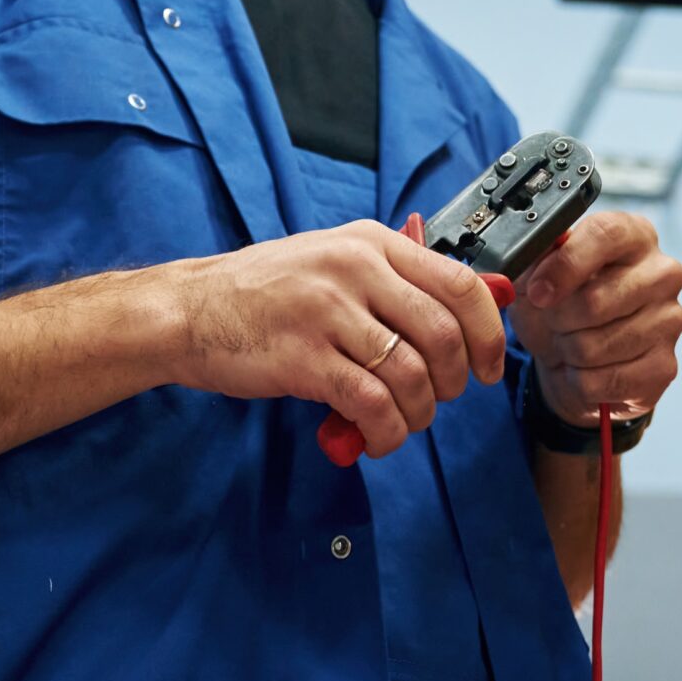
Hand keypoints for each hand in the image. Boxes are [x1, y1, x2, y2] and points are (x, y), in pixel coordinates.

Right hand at [158, 219, 507, 459]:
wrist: (191, 311)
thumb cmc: (266, 291)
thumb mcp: (336, 260)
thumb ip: (399, 278)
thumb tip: (483, 298)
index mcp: (371, 242)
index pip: (460, 284)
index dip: (488, 333)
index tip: (490, 367)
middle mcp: (355, 269)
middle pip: (443, 335)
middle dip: (454, 382)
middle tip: (439, 398)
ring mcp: (328, 312)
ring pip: (411, 375)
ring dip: (418, 414)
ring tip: (401, 422)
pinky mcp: (304, 358)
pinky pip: (371, 403)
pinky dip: (386, 431)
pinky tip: (375, 437)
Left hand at [511, 210, 681, 428]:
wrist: (569, 359)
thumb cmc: (558, 306)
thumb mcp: (537, 273)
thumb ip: (536, 254)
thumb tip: (537, 248)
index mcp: (634, 235)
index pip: (606, 234)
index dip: (565, 265)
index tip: (538, 292)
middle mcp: (662, 273)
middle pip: (596, 300)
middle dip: (558, 319)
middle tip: (553, 321)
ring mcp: (670, 320)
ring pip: (594, 346)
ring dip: (567, 351)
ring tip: (571, 342)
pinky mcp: (665, 365)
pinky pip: (604, 380)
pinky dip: (581, 381)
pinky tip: (586, 368)